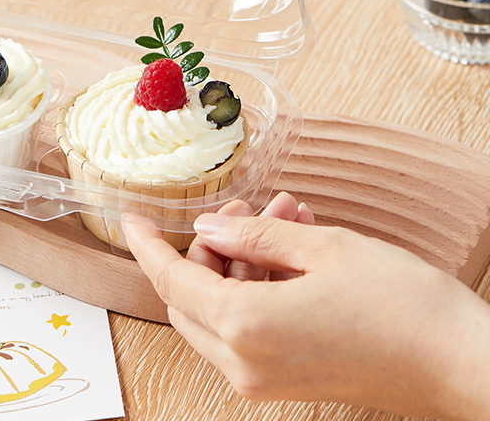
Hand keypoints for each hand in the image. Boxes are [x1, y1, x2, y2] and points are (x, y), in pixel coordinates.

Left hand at [124, 198, 489, 419]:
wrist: (460, 363)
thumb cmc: (400, 304)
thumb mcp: (320, 248)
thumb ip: (252, 239)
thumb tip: (207, 230)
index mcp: (245, 327)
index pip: (172, 281)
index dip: (148, 245)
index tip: (132, 217)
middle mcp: (245, 363)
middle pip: (191, 298)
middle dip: (207, 248)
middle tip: (241, 210)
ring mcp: (265, 378)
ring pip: (220, 311)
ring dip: (240, 262)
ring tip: (280, 219)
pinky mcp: (287, 380)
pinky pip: (248, 328)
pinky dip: (258, 286)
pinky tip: (291, 248)